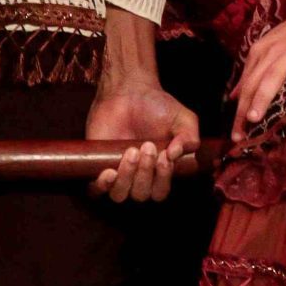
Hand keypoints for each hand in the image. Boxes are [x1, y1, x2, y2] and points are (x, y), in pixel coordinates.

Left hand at [87, 84, 202, 205]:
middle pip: (141, 194)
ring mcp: (116, 173)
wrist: (128, 90)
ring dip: (127, 177)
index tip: (165, 156)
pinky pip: (96, 190)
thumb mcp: (183, 119)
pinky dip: (102, 186)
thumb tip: (176, 155)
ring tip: (131, 152)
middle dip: (145, 173)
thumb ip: (190, 137)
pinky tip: (109, 172)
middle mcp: (137, 177)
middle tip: (147, 146)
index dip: (163, 178)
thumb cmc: (157, 106)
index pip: (160, 191)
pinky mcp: (96, 166)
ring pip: (120, 194)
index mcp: (158, 172)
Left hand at [232, 0, 285, 139]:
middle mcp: (274, 49)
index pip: (246, 85)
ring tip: (255, 118)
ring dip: (264, 97)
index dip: (238, 111)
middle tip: (239, 135)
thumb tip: (233, 96)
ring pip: (275, 75)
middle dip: (245, 109)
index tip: (235, 136)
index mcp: (261, 51)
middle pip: (256, 83)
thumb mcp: (273, 50)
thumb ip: (253, 72)